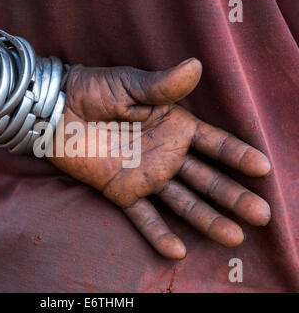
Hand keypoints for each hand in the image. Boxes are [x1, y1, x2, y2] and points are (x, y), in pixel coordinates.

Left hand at [49, 58, 270, 259]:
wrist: (56, 112)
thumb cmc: (93, 90)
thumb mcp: (130, 84)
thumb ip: (162, 86)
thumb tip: (196, 66)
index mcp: (173, 126)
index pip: (214, 144)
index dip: (237, 155)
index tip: (262, 168)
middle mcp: (165, 154)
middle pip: (206, 179)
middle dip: (232, 195)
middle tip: (261, 214)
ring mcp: (145, 176)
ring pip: (182, 202)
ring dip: (207, 219)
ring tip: (234, 236)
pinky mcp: (121, 191)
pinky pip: (142, 217)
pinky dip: (158, 234)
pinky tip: (177, 252)